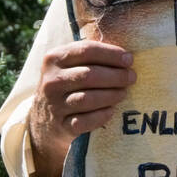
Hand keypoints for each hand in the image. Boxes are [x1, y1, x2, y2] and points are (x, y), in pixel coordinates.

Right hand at [28, 41, 135, 176]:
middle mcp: (51, 81)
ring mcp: (54, 105)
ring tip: (123, 93)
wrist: (44, 119)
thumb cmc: (67, 84)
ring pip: (89, 99)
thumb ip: (91, 56)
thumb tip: (125, 56)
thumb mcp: (69, 65)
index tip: (129, 59)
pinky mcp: (62, 126)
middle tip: (131, 77)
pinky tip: (111, 110)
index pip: (86, 50)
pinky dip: (102, 115)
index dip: (111, 54)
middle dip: (116, 76)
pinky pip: (87, 121)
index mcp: (54, 59)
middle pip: (90, 75)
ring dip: (112, 95)